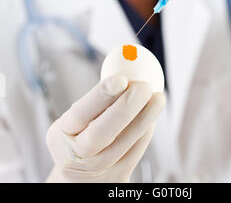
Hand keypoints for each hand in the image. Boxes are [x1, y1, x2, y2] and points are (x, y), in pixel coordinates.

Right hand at [46, 75, 164, 182]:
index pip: (80, 113)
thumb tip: (126, 64)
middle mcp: (73, 158)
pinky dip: (145, 133)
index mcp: (59, 135)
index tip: (121, 78)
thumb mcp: (77, 121)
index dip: (101, 95)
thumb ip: (97, 100)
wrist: (77, 178)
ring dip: (145, 118)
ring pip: (123, 144)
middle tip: (144, 86)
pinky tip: (151, 117)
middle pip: (101, 133)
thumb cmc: (82, 136)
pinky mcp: (114, 181)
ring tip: (157, 98)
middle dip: (126, 107)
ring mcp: (94, 174)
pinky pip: (134, 155)